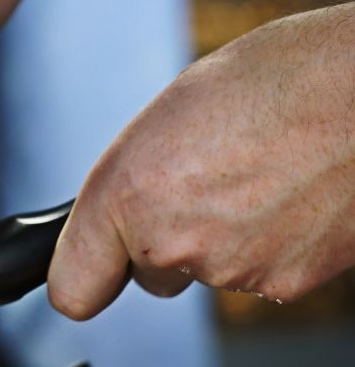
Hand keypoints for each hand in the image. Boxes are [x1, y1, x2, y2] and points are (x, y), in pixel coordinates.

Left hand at [48, 3, 354, 319]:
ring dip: (227, 235)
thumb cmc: (284, 77)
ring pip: (209, 269)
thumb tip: (126, 213)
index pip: (72, 288)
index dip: (86, 277)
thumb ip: (136, 178)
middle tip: (211, 181)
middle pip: (150, 271)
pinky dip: (274, 244)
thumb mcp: (174, 113)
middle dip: (169, 239)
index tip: (93, 270)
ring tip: (264, 172)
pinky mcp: (286, 284)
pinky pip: (261, 272)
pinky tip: (294, 194)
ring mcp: (231, 269)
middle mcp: (171, 241)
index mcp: (128, 191)